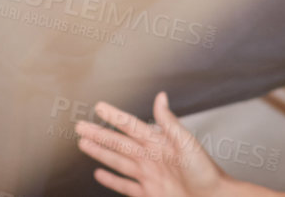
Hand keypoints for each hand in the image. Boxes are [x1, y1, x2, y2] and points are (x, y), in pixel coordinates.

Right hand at [76, 93, 226, 196]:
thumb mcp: (186, 143)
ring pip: (118, 162)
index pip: (130, 126)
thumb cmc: (205, 171)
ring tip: (84, 144)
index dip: (114, 116)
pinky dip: (111, 180)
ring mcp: (148, 176)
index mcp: (158, 142)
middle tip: (80, 126)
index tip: (99, 106)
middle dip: (99, 135)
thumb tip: (160, 97)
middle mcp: (150, 157)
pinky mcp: (149, 193)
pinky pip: (125, 186)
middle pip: (118, 143)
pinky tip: (100, 173)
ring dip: (100, 153)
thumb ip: (169, 122)